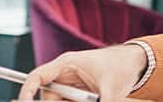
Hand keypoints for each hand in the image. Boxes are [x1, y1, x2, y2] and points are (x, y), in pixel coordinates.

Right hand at [18, 45, 147, 100]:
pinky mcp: (77, 93)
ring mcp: (70, 84)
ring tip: (95, 94)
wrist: (135, 64)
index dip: (27, 92)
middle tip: (74, 100)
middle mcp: (64, 74)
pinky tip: (95, 96)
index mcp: (66, 64)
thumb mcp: (109, 91)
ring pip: (59, 101)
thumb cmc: (120, 67)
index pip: (37, 77)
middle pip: (49, 96)